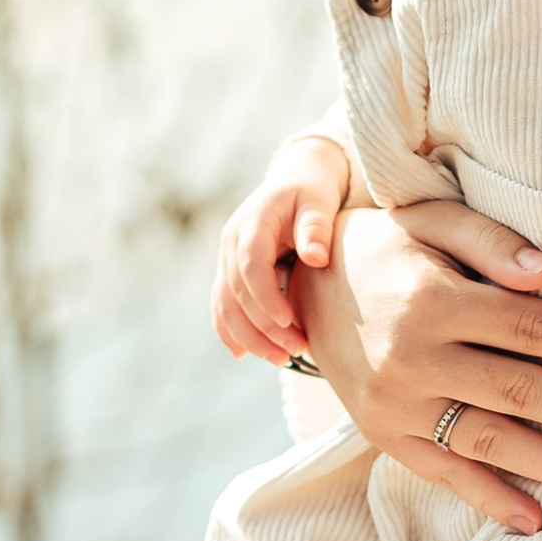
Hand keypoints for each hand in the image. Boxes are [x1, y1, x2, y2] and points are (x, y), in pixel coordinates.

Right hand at [213, 135, 352, 366]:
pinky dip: (230, 331)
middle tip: (298, 349)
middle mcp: (231, 242)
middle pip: (237, 293)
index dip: (266, 297)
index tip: (290, 322)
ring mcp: (226, 259)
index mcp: (252, 222)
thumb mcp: (319, 200)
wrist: (294, 180)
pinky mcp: (230, 272)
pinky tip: (242, 354)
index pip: (250, 265)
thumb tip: (315, 258)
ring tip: (282, 360)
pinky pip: (222, 305)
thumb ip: (316, 227)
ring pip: (226, 306)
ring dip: (249, 337)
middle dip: (264, 327)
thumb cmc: (311, 191)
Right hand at [292, 199, 541, 538]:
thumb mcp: (430, 221)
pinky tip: (534, 520)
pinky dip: (489, 499)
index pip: (529, 327)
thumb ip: (491, 242)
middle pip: (518, 390)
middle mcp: (412, 357)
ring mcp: (395, 404)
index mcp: (431, 299)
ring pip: (488, 441)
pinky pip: (443, 473)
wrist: (295, 288)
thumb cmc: (383, 248)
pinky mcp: (383, 436)